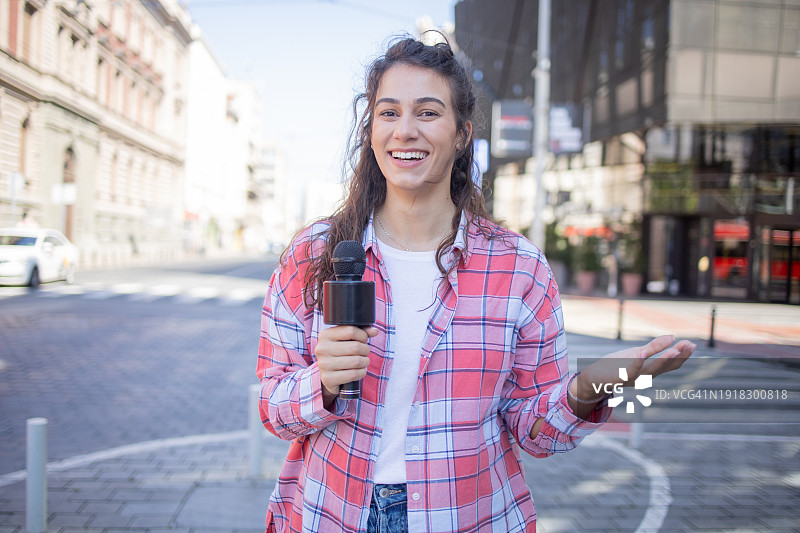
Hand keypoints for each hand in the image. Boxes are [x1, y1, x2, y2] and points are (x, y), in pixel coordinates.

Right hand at [315, 325, 377, 405]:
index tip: (362, 341)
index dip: (362, 336)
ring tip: (363, 362)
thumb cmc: (340, 354)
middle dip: (365, 350)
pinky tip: (359, 371)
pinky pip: (353, 374)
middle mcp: (322, 349)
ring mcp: (324, 365)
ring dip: (365, 362)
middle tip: (364, 353)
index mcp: (325, 335)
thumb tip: (375, 331)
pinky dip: (361, 373)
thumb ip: (361, 332)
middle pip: (355, 347)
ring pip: (356, 361)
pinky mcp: (328, 379)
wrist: (328, 376)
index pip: (351, 331)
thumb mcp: (347, 340)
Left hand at [575, 335, 695, 401]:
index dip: (682, 356)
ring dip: (664, 359)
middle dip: (679, 356)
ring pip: (651, 370)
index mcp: (649, 371)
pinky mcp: (619, 378)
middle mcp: (644, 377)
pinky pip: (630, 371)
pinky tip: (642, 353)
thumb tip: (672, 337)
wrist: (593, 379)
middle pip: (665, 367)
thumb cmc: (615, 366)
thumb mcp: (637, 353)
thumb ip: (654, 347)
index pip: (670, 365)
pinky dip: (637, 363)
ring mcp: (632, 378)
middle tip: (690, 345)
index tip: (692, 344)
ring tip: (675, 348)